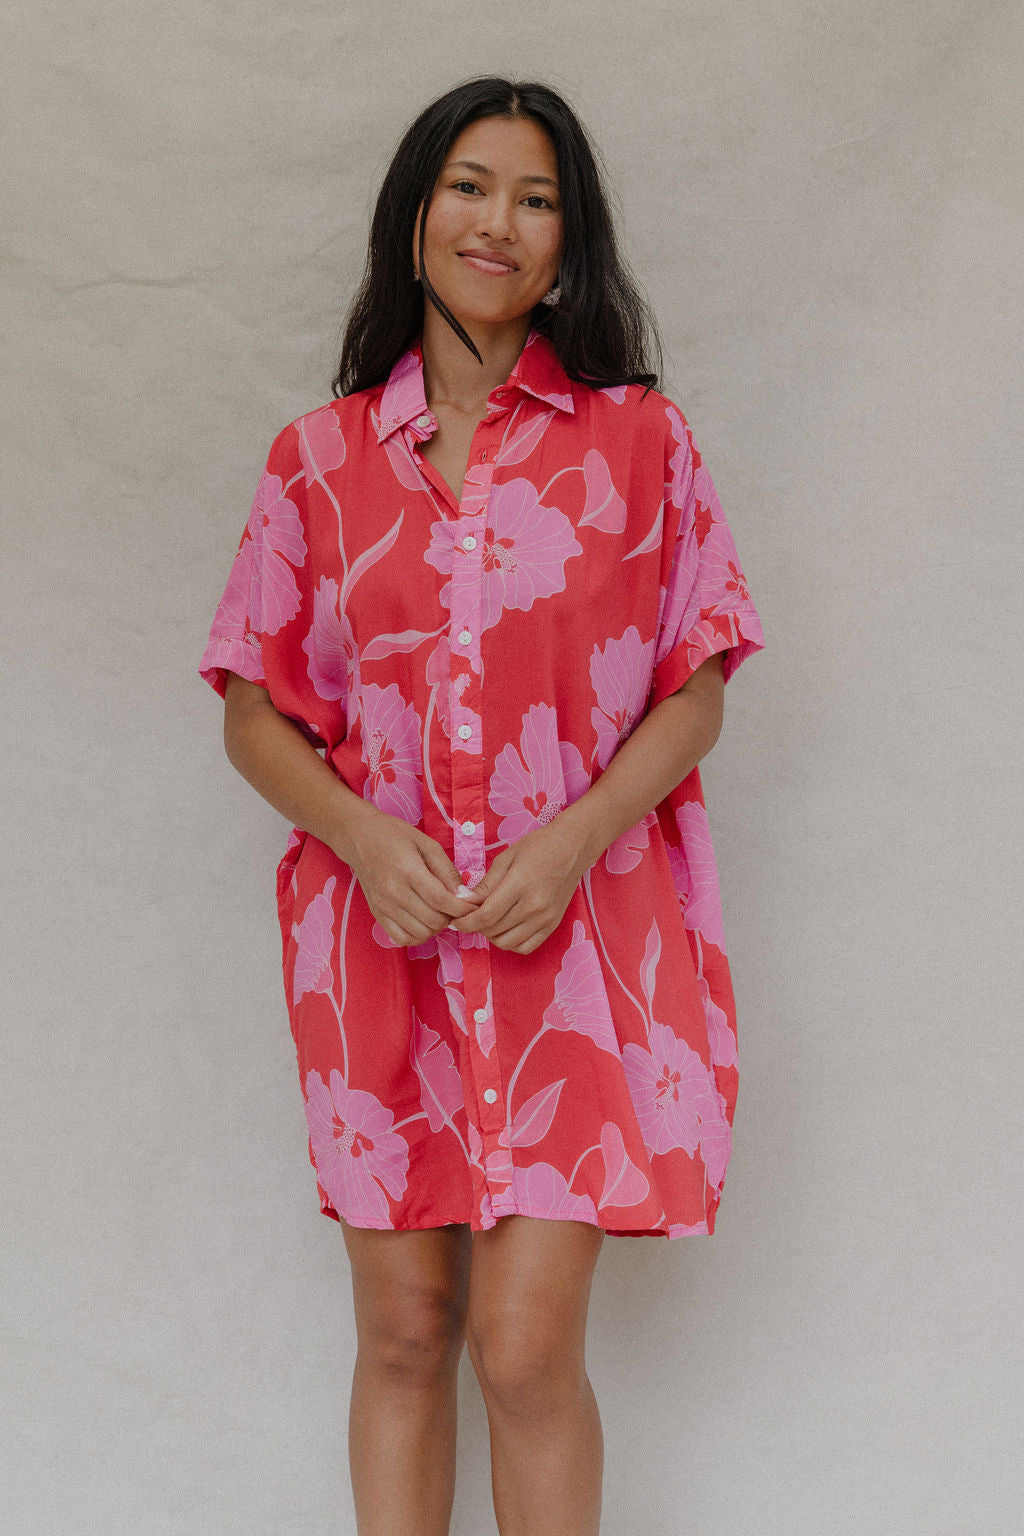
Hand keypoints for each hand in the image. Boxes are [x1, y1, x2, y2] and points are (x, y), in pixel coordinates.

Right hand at [342, 807, 482, 946]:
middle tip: (455, 905)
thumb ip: (447, 871)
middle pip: (433, 920)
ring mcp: (383, 906)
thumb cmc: (395, 836)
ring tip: (439, 911)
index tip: (474, 905)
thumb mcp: (427, 844)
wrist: (360, 838)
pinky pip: (402, 939)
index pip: (441, 901)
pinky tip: (423, 920)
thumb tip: (465, 896)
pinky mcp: (377, 914)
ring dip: (436, 927)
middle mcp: (393, 892)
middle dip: (452, 916)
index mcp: (408, 871)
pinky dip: (418, 935)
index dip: (463, 908)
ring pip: (421, 933)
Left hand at [448, 817, 591, 953]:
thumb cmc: (538, 847)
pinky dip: (511, 942)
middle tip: (472, 916)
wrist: (572, 848)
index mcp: (520, 885)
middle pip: (494, 931)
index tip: (456, 921)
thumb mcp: (506, 858)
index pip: (485, 916)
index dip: (466, 923)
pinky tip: (507, 928)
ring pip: (508, 943)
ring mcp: (546, 918)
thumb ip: (486, 884)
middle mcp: (534, 906)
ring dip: (492, 936)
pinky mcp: (553, 925)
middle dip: (476, 927)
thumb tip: (465, 903)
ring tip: (489, 921)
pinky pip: (526, 947)